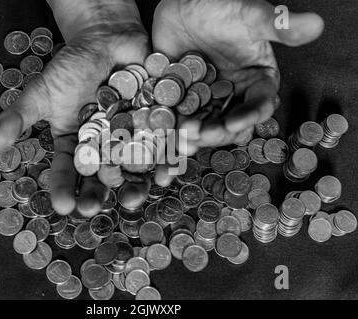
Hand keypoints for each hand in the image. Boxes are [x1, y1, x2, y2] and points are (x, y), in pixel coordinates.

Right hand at [0, 0, 149, 216]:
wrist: (106, 39)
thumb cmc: (72, 66)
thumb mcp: (43, 92)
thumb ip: (19, 117)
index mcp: (75, 144)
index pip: (66, 171)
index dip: (63, 188)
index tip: (64, 206)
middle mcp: (103, 147)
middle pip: (101, 177)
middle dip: (97, 194)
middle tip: (94, 208)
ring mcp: (129, 138)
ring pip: (132, 169)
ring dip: (134, 186)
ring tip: (134, 198)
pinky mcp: (154, 125)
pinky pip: (160, 147)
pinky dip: (164, 160)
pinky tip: (166, 175)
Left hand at [152, 0, 323, 151]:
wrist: (182, 6)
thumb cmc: (219, 7)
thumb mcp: (249, 15)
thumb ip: (278, 25)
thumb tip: (316, 25)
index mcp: (256, 83)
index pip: (259, 106)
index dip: (248, 118)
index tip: (232, 124)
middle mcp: (233, 97)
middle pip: (228, 124)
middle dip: (214, 133)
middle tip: (198, 133)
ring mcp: (206, 102)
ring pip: (202, 128)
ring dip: (191, 139)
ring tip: (178, 140)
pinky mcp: (181, 102)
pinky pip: (177, 122)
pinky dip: (168, 136)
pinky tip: (160, 146)